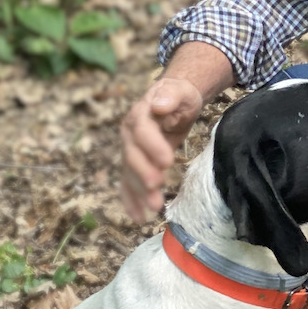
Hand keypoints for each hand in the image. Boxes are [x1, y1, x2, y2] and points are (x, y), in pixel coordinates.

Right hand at [119, 76, 203, 221]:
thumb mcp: (179, 90)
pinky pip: (128, 183)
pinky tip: (138, 217)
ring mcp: (130, 150)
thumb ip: (171, 94)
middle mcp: (129, 134)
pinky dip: (131, 201)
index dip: (152, 146)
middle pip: (132, 155)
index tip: (167, 161)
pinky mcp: (135, 164)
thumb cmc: (178, 96)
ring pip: (130, 173)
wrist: (171, 101)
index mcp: (140, 115)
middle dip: (143, 172)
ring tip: (154, 207)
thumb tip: (159, 104)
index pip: (142, 131)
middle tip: (156, 186)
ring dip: (140, 192)